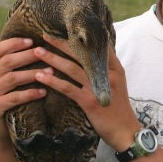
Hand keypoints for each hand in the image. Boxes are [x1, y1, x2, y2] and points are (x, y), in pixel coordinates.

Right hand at [0, 38, 47, 145]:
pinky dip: (30, 93)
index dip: (14, 43)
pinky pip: (13, 97)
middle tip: (45, 53)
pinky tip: (44, 91)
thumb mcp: (10, 82)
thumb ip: (13, 65)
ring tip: (50, 71)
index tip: (32, 40)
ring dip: (33, 73)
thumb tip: (35, 43)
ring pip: (11, 78)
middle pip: (6, 62)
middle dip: (28, 56)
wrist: (5, 133)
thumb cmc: (13, 102)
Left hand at [34, 35, 140, 151]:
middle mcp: (108, 74)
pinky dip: (53, 81)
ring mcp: (98, 87)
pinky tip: (41, 76)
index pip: (98, 46)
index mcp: (115, 68)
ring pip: (72, 68)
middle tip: (45, 35)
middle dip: (61, 43)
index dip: (80, 37)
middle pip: (81, 54)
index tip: (64, 29)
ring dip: (52, 59)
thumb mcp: (117, 84)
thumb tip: (90, 57)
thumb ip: (106, 70)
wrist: (125, 131)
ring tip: (37, 51)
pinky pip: (68, 88)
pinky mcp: (90, 102)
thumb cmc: (118, 108)